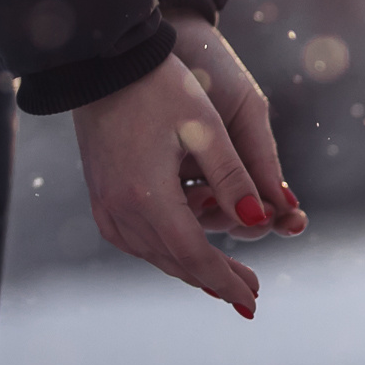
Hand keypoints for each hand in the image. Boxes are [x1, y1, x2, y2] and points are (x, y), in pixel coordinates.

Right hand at [69, 28, 293, 316]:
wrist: (103, 65)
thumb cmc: (163, 89)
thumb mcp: (208, 129)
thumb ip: (236, 178)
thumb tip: (262, 221)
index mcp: (148, 197)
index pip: (196, 255)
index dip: (228, 280)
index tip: (254, 299)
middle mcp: (120, 210)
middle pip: (175, 262)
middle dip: (215, 281)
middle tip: (251, 296)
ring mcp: (105, 207)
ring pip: (155, 255)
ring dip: (192, 269)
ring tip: (226, 280)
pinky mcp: (101, 198)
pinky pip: (138, 241)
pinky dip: (168, 252)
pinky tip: (188, 254)